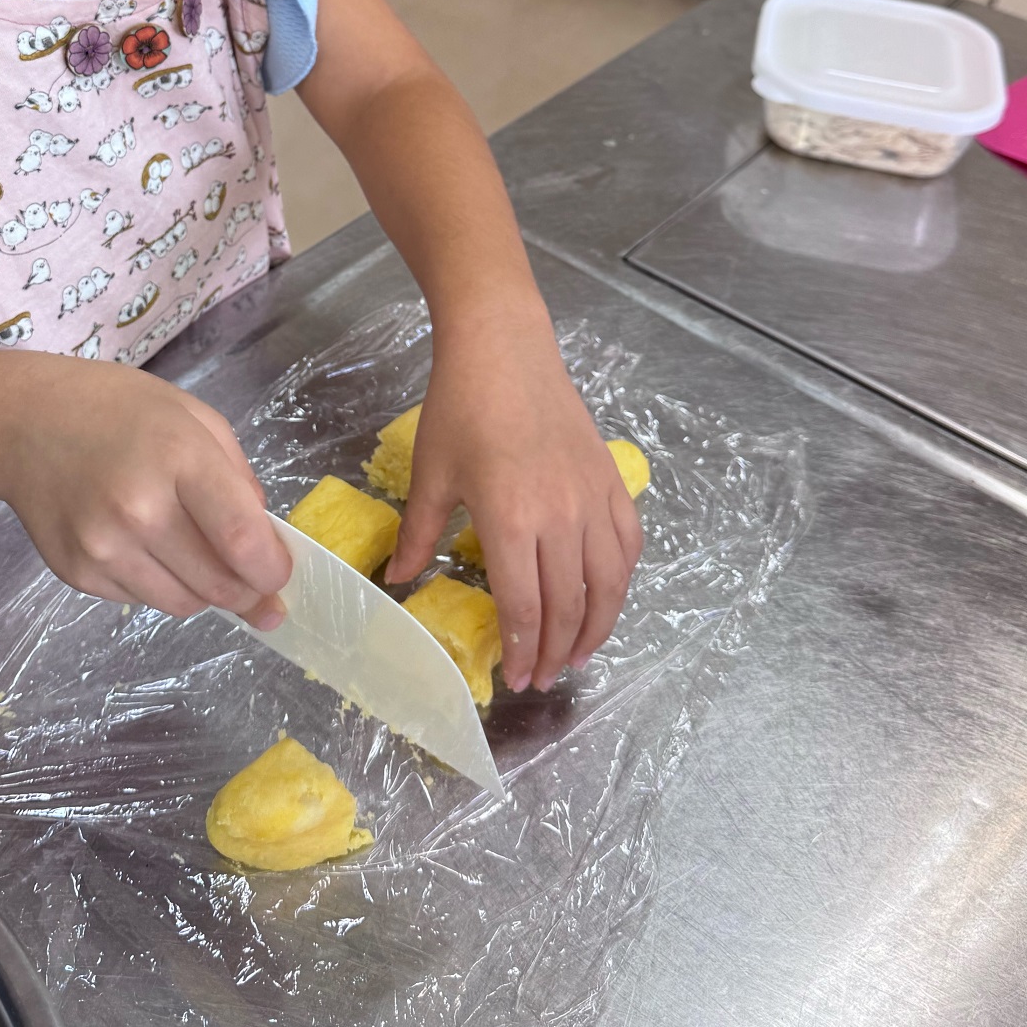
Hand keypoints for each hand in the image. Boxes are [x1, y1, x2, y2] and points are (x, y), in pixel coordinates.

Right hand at [0, 360, 289, 626]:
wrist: (22, 423)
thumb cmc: (117, 410)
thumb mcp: (192, 417)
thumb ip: (237, 477)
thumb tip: (264, 542)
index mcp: (179, 457)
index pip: (241, 540)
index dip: (272, 569)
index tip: (280, 574)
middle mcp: (139, 510)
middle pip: (218, 585)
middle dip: (247, 591)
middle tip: (253, 582)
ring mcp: (102, 547)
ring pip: (183, 604)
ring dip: (203, 592)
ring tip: (192, 554)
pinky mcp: (76, 574)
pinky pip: (141, 601)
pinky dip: (158, 584)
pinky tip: (142, 546)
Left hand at [385, 309, 641, 691]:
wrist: (504, 348)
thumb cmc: (460, 407)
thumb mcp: (431, 474)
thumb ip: (420, 534)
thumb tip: (398, 579)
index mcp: (511, 521)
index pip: (526, 607)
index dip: (524, 650)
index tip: (517, 678)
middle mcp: (560, 518)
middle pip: (569, 605)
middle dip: (557, 651)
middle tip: (545, 676)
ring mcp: (592, 498)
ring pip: (609, 582)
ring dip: (597, 626)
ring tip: (581, 653)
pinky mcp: (611, 480)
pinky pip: (628, 542)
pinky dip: (622, 578)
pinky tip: (607, 596)